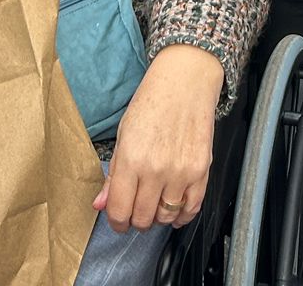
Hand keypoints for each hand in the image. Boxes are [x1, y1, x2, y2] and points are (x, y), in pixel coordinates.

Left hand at [97, 45, 221, 231]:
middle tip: (135, 211)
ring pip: (166, 217)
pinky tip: (175, 209)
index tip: (118, 220)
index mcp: (132, 159)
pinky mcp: (201, 171)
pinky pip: (192, 208)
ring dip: (158, 217)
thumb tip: (100, 204)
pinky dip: (182, 215)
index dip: (116, 221)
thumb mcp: (124, 134)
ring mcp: (181, 171)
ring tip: (154, 204)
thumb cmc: (152, 102)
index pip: (119, 210)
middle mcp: (156, 169)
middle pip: (143, 218)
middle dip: (135, 220)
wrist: (185, 81)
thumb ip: (114, 174)